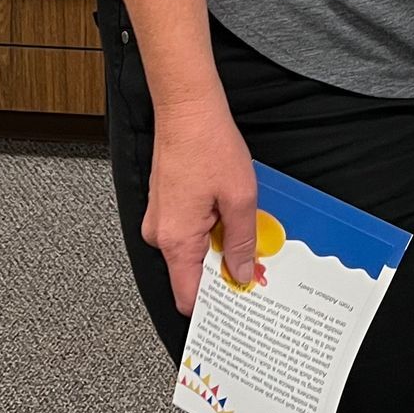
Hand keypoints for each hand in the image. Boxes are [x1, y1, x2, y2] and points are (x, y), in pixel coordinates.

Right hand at [143, 86, 257, 314]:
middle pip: (191, 273)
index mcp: (175, 240)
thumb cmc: (208, 145)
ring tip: (243, 227)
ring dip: (218, 244)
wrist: (186, 109)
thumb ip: (241, 242)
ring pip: (192, 250)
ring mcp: (159, 219)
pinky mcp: (164, 205)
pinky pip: (187, 231)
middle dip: (222, 269)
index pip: (187, 296)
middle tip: (254, 261)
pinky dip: (209, 228)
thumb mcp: (239, 198)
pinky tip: (228, 213)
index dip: (214, 304)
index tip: (238, 302)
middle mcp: (159, 234)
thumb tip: (241, 274)